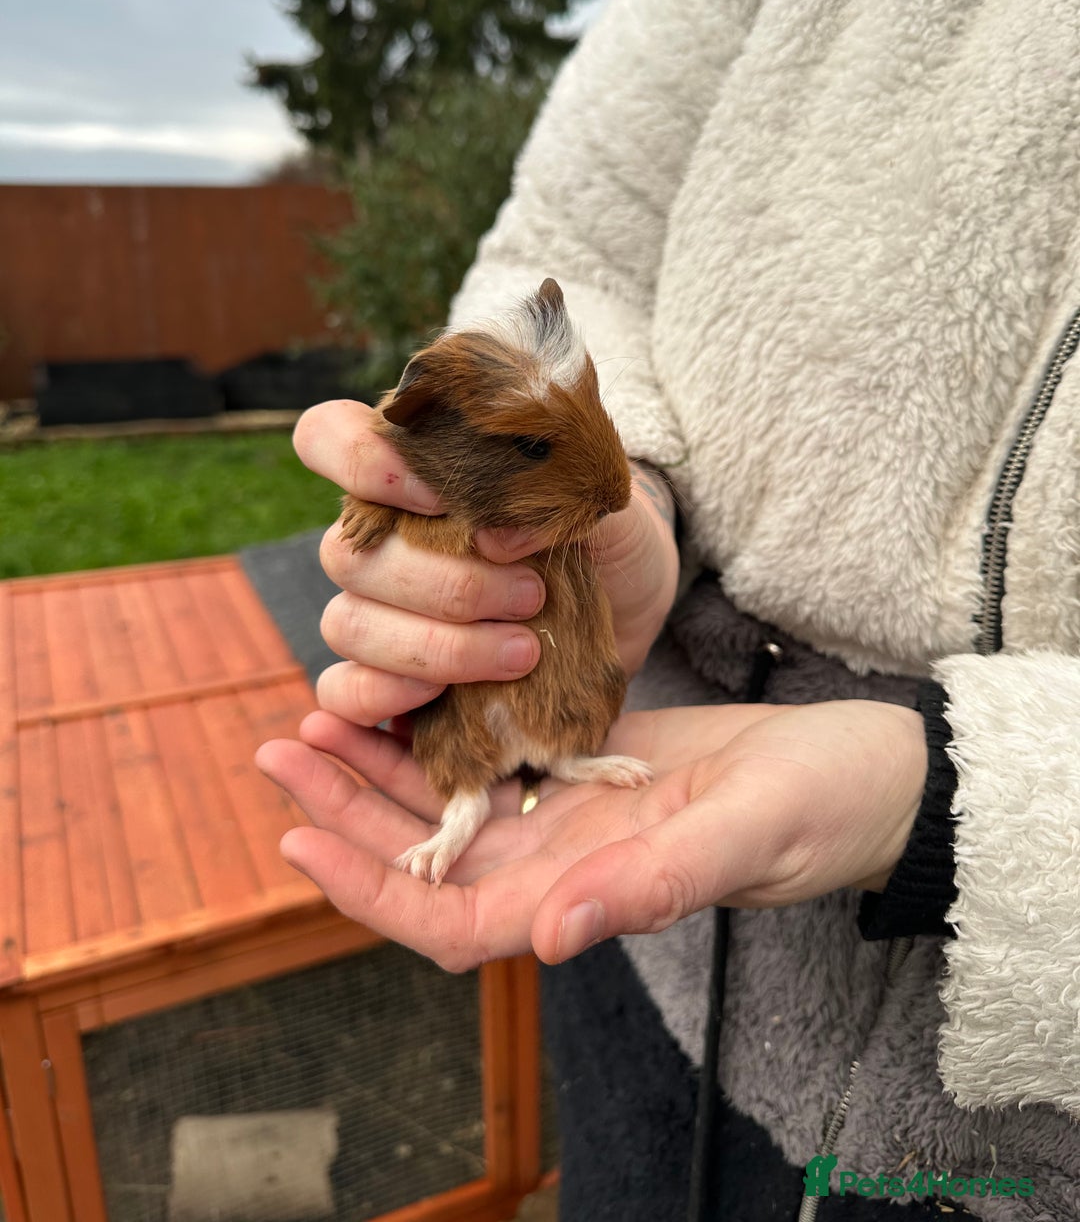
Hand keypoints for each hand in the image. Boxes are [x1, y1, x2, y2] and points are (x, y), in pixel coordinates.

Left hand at [256, 698, 927, 970]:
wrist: (861, 771)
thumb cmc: (820, 812)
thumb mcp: (742, 838)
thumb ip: (653, 885)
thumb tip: (546, 937)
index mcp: (586, 896)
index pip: (449, 921)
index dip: (368, 890)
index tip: (298, 833)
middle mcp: (563, 863)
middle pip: (427, 857)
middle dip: (347, 812)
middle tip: (279, 746)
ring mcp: (571, 813)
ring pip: (451, 801)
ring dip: (381, 765)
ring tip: (318, 712)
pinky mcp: (587, 761)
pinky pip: (493, 750)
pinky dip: (442, 725)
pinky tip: (406, 685)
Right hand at [293, 399, 679, 726]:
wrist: (627, 606)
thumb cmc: (600, 535)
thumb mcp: (594, 498)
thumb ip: (552, 494)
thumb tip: (496, 537)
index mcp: (408, 471)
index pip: (328, 437)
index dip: (360, 462)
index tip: (440, 497)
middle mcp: (375, 538)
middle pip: (347, 554)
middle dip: (444, 582)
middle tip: (531, 593)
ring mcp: (372, 611)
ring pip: (347, 624)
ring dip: (436, 644)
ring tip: (523, 652)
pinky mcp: (385, 680)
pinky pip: (343, 691)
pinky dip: (387, 695)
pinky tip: (447, 695)